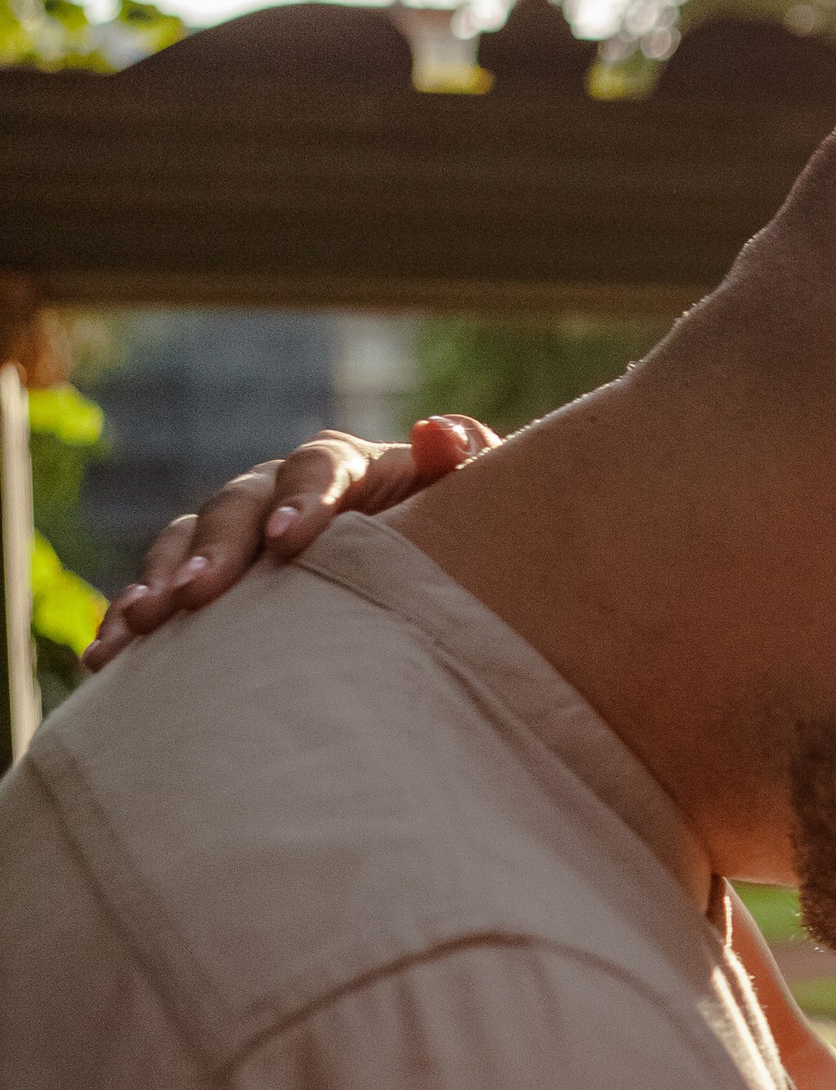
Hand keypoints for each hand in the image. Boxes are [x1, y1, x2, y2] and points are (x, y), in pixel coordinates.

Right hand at [82, 414, 495, 670]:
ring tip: (137, 629)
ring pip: (187, 544)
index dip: (302, 501)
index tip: (290, 542)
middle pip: (238, 505)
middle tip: (195, 597)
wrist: (436, 587)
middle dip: (213, 550)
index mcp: (350, 467)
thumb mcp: (476, 507)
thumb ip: (466, 466)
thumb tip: (439, 433)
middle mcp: (282, 490)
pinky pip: (164, 593)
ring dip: (158, 583)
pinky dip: (132, 620)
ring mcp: (240, 534)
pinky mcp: (214, 582)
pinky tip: (105, 655)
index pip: (320, 468)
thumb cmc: (461, 544)